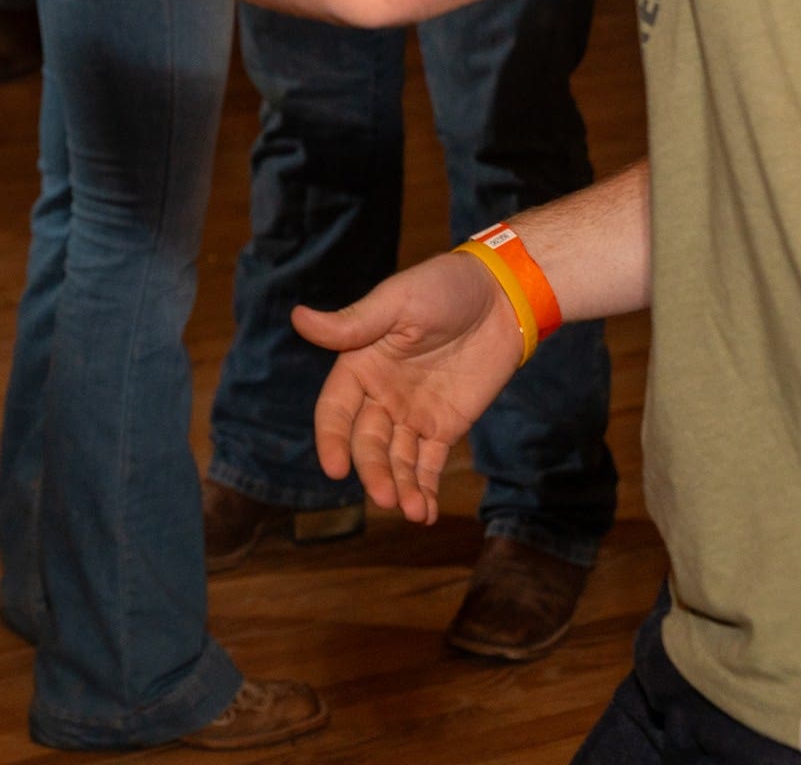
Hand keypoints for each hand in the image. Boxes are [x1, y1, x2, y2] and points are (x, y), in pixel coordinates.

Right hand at [295, 250, 523, 524]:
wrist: (501, 298)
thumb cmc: (443, 288)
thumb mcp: (397, 302)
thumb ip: (352, 323)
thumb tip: (298, 318)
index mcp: (359, 364)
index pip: (335, 411)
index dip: (331, 440)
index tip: (336, 470)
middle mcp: (380, 394)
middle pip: (366, 443)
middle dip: (374, 472)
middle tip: (386, 498)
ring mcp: (412, 414)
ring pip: (397, 459)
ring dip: (399, 487)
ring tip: (410, 512)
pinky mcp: (444, 426)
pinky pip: (429, 463)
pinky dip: (424, 488)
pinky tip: (423, 512)